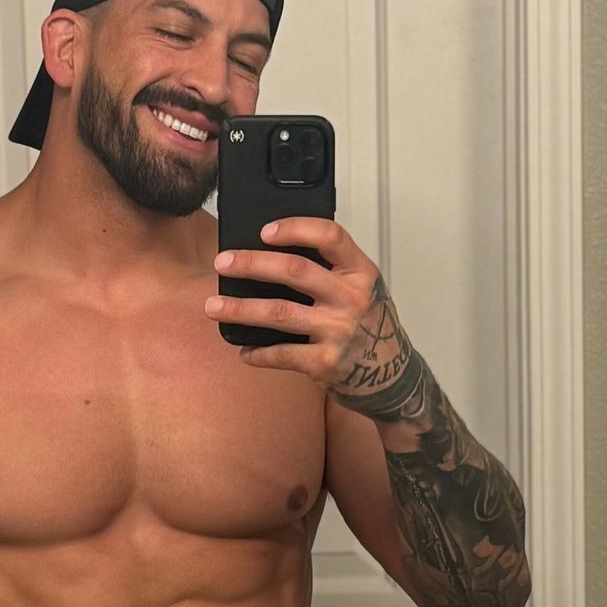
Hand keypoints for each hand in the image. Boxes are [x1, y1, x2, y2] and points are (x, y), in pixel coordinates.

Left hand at [205, 217, 415, 413]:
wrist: (394, 378)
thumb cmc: (372, 328)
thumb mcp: (364, 290)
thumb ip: (333, 272)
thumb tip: (275, 255)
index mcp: (361, 273)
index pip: (330, 237)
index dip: (295, 228)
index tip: (265, 231)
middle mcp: (351, 299)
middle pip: (295, 270)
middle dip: (252, 264)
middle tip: (223, 263)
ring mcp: (338, 331)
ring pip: (279, 312)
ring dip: (241, 308)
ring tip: (213, 306)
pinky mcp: (326, 363)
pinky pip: (281, 355)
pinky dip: (258, 353)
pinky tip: (243, 351)